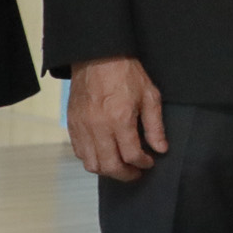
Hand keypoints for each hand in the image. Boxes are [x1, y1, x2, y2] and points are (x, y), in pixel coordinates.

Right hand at [69, 57, 167, 181]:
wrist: (98, 57)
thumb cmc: (126, 74)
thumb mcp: (150, 96)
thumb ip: (155, 126)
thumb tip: (160, 149)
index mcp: (120, 120)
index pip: (131, 155)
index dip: (143, 163)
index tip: (150, 162)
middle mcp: (98, 127)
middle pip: (109, 166)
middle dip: (125, 174)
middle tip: (136, 173)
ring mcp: (82, 127)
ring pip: (91, 164)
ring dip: (107, 170)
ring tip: (121, 166)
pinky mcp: (72, 124)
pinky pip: (79, 152)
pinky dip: (92, 159)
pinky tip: (105, 154)